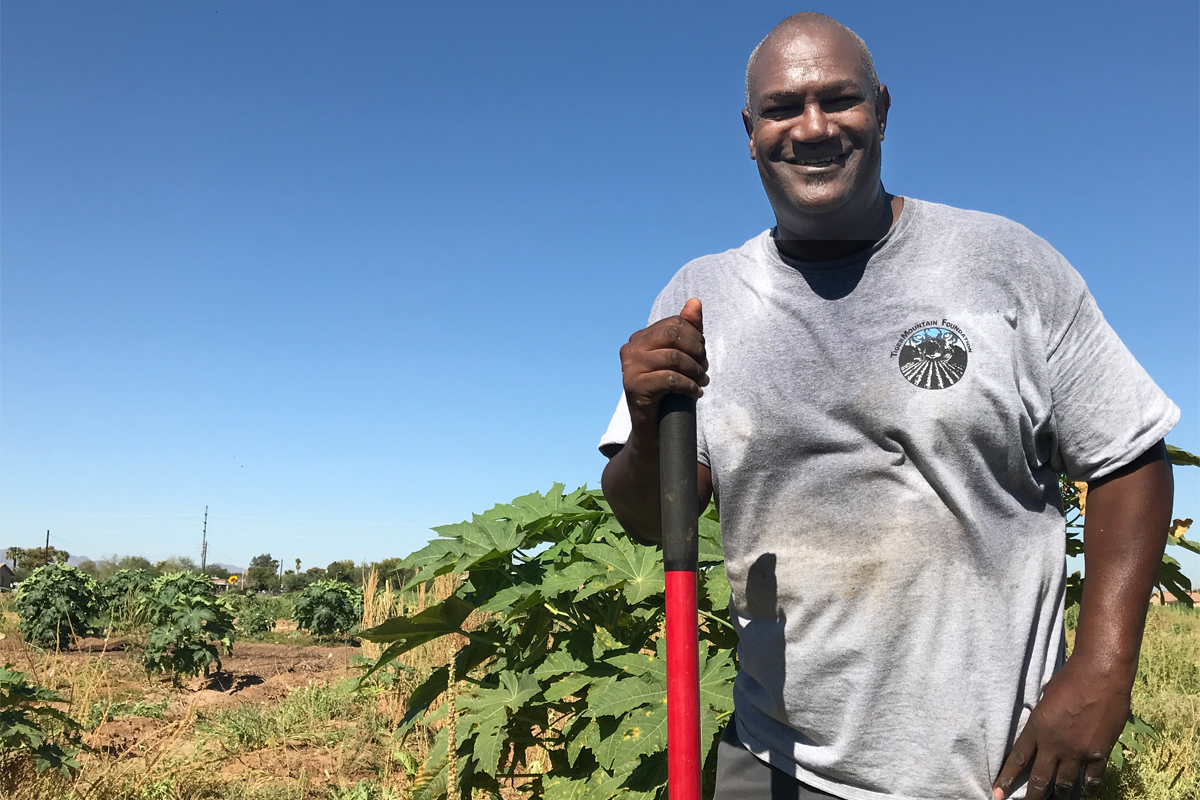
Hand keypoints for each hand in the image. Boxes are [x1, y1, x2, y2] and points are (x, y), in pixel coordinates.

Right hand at [619, 298, 707, 436]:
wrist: (654, 430)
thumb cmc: (669, 392)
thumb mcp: (681, 359)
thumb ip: (688, 330)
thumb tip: (695, 301)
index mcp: (639, 338)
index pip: (675, 323)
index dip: (695, 338)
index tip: (702, 357)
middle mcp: (630, 349)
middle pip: (674, 335)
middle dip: (697, 351)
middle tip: (704, 369)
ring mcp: (629, 368)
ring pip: (674, 358)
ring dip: (696, 371)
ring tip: (702, 381)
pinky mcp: (634, 387)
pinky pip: (670, 379)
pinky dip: (689, 386)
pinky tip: (695, 393)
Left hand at [992, 657, 1130, 798]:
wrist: (1100, 676)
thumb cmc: (1069, 679)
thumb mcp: (1045, 698)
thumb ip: (1042, 718)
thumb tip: (1040, 729)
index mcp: (1037, 728)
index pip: (1017, 759)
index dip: (1007, 778)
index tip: (998, 793)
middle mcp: (1055, 744)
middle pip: (1040, 779)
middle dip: (1032, 796)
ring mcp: (1078, 752)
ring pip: (1065, 784)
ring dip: (1059, 795)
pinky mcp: (1099, 753)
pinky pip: (1092, 779)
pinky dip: (1087, 789)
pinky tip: (1084, 794)